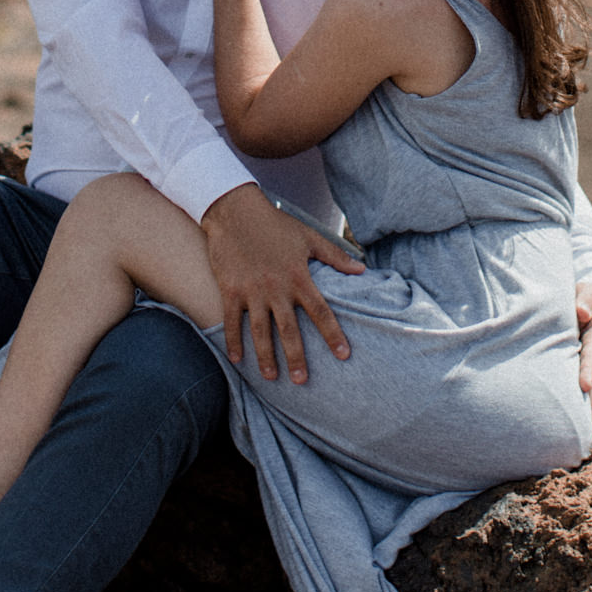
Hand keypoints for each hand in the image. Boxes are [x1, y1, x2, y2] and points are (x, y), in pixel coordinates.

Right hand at [202, 182, 363, 384]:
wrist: (235, 211)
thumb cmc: (275, 224)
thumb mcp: (308, 237)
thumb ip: (335, 256)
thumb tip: (361, 270)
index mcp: (298, 276)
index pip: (320, 311)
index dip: (332, 334)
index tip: (343, 355)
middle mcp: (276, 287)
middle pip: (288, 329)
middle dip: (296, 357)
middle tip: (303, 381)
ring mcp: (252, 290)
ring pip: (259, 331)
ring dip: (265, 356)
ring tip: (271, 378)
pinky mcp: (230, 289)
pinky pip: (231, 321)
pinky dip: (233, 341)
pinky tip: (237, 360)